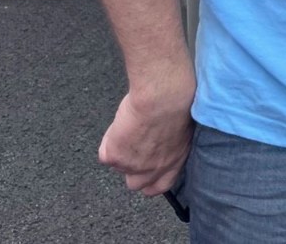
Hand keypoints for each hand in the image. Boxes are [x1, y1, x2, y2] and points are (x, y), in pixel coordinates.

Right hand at [99, 80, 195, 195]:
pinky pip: (104, 153)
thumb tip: (161, 143)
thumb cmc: (177, 103)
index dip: (151, 181)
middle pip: (136, 184)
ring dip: (121, 151)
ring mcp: (132, 167)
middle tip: (132, 149)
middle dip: (132, 170)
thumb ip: (170, 144)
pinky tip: (120, 126)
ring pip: (119, 165)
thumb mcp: (181, 128)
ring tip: (131, 128)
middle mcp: (153, 170)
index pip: (160, 186)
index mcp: (174, 162)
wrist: (161, 98)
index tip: (147, 172)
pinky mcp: (114, 158)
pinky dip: (109, 141)